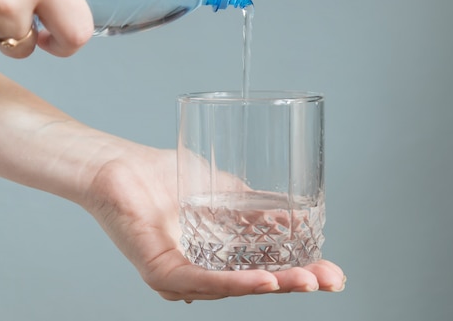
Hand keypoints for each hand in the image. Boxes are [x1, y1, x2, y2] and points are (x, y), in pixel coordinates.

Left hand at [81, 147, 345, 300]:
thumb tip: (295, 216)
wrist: (118, 165)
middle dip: (297, 283)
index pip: (264, 272)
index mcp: (215, 259)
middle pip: (255, 286)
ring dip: (275, 285)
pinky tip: (265, 281)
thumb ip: (254, 207)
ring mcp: (180, 278)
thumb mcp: (223, 192)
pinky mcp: (161, 273)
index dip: (301, 273)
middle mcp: (200, 275)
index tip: (334, 272)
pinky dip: (236, 284)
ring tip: (307, 280)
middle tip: (331, 279)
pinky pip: (203, 282)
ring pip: (233, 288)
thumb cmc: (163, 177)